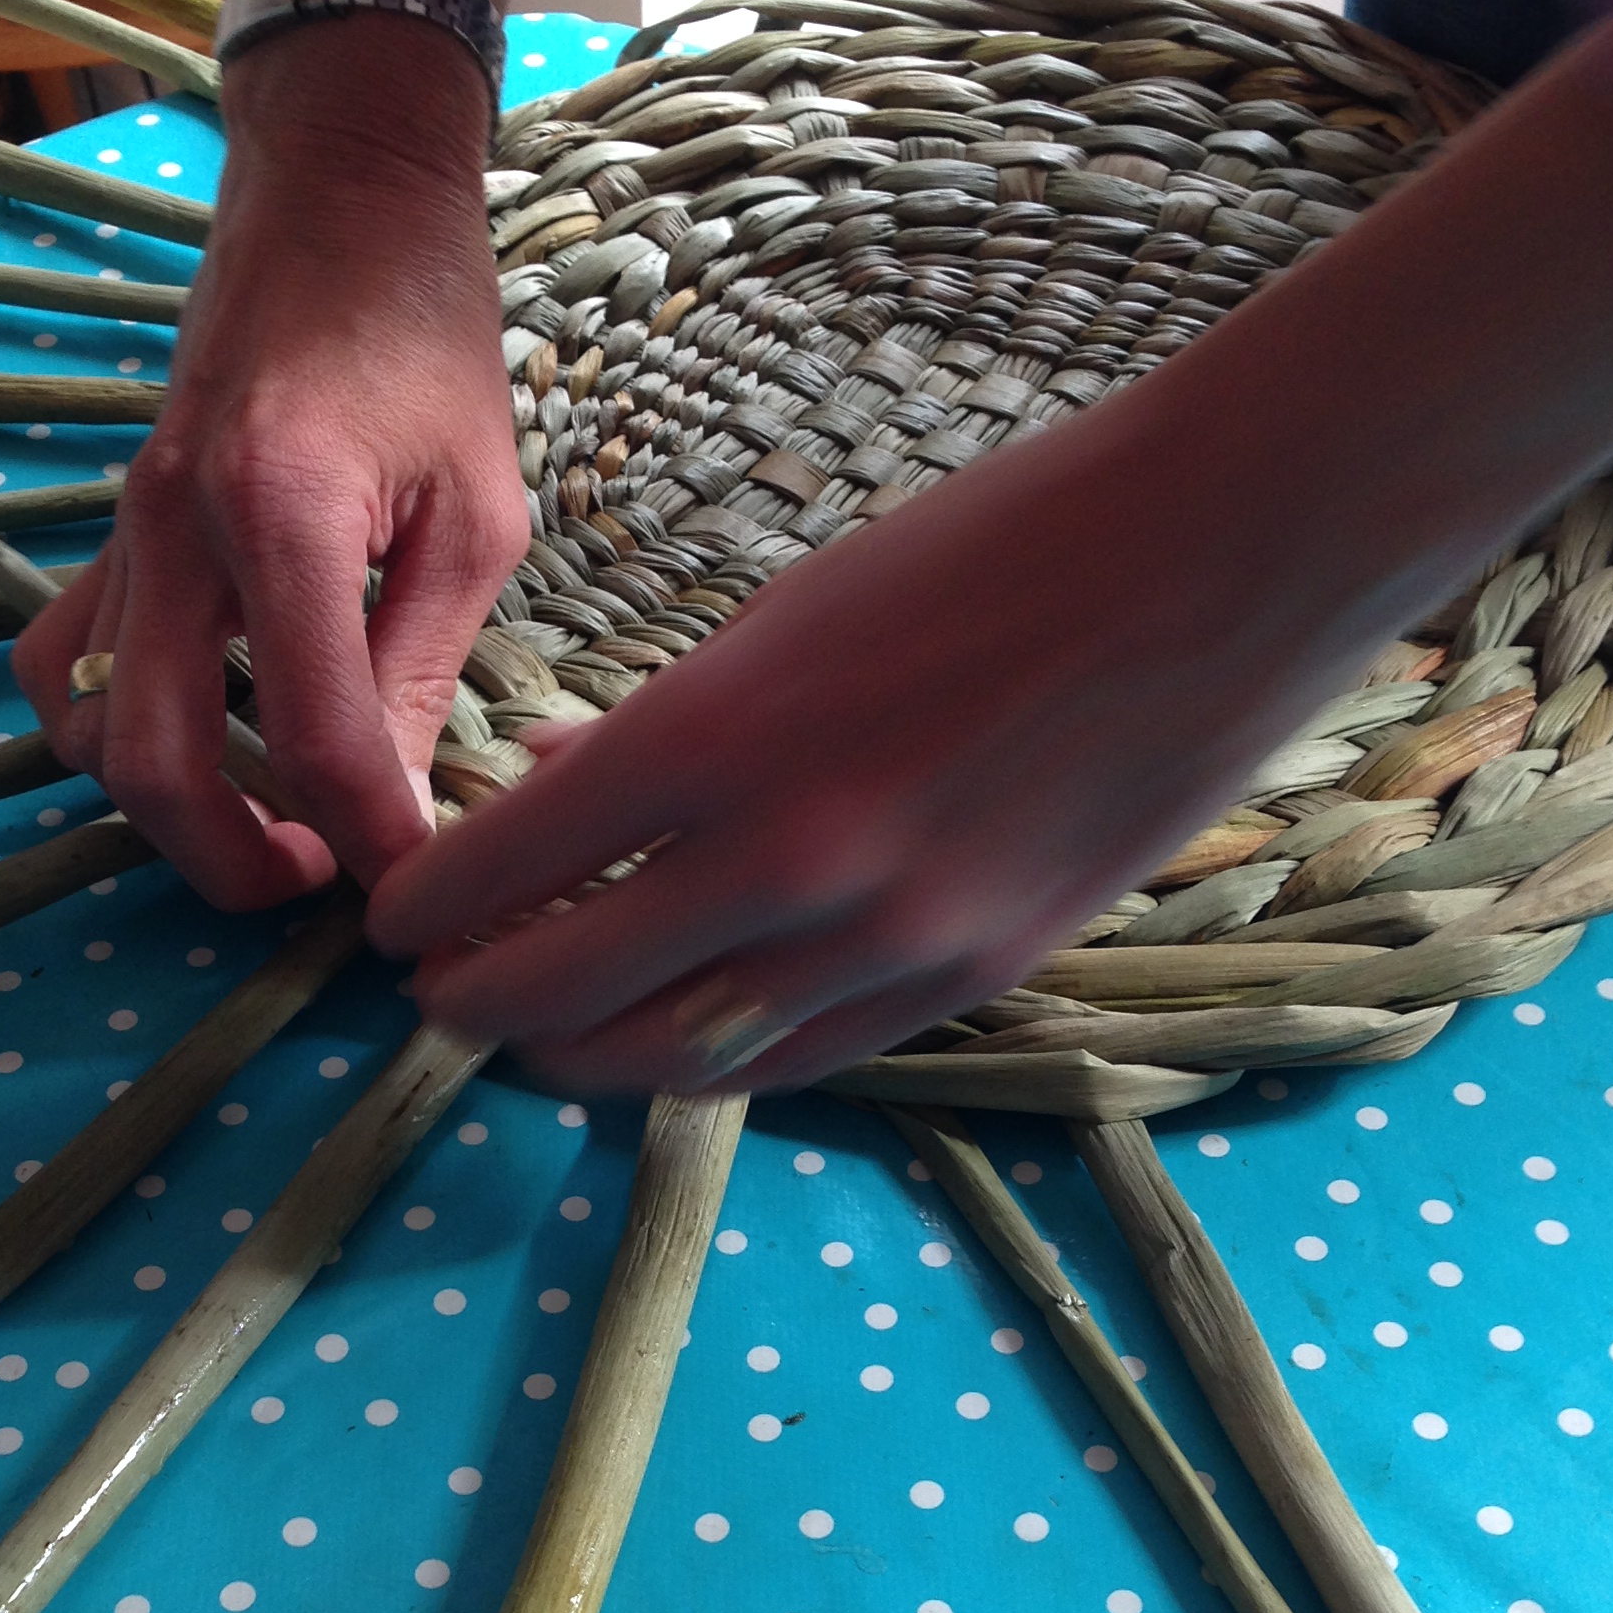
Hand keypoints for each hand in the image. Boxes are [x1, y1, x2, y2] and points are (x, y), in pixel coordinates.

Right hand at [13, 17, 527, 910]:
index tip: (416, 885)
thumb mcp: (476, 508)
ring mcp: (124, 525)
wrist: (337, 197)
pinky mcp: (111, 525)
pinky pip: (61, 659)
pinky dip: (110, 728)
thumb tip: (399, 806)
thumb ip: (424, 662)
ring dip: (166, 805)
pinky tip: (201, 736)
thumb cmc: (426, 334)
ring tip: (267, 816)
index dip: (366, 837)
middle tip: (321, 876)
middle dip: (232, 859)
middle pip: (152, 762)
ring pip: (82, 724)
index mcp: (280, 508)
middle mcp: (174, 524)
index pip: (308, 733)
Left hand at [366, 391, 1371, 1096]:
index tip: (400, 924)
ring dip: (577, 1060)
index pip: (504, 872)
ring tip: (539, 1043)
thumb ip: (664, 731)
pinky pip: (794, 1065)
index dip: (426, 914)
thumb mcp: (787, 613)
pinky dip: (709, 1064)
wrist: (1213, 564)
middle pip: (557, 995)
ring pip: (669, 1061)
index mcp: (713, 737)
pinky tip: (672, 1045)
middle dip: (473, 1007)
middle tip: (440, 999)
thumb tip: (562, 802)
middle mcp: (784, 862)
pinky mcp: (968, 980)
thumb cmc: (992, 547)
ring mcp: (883, 941)